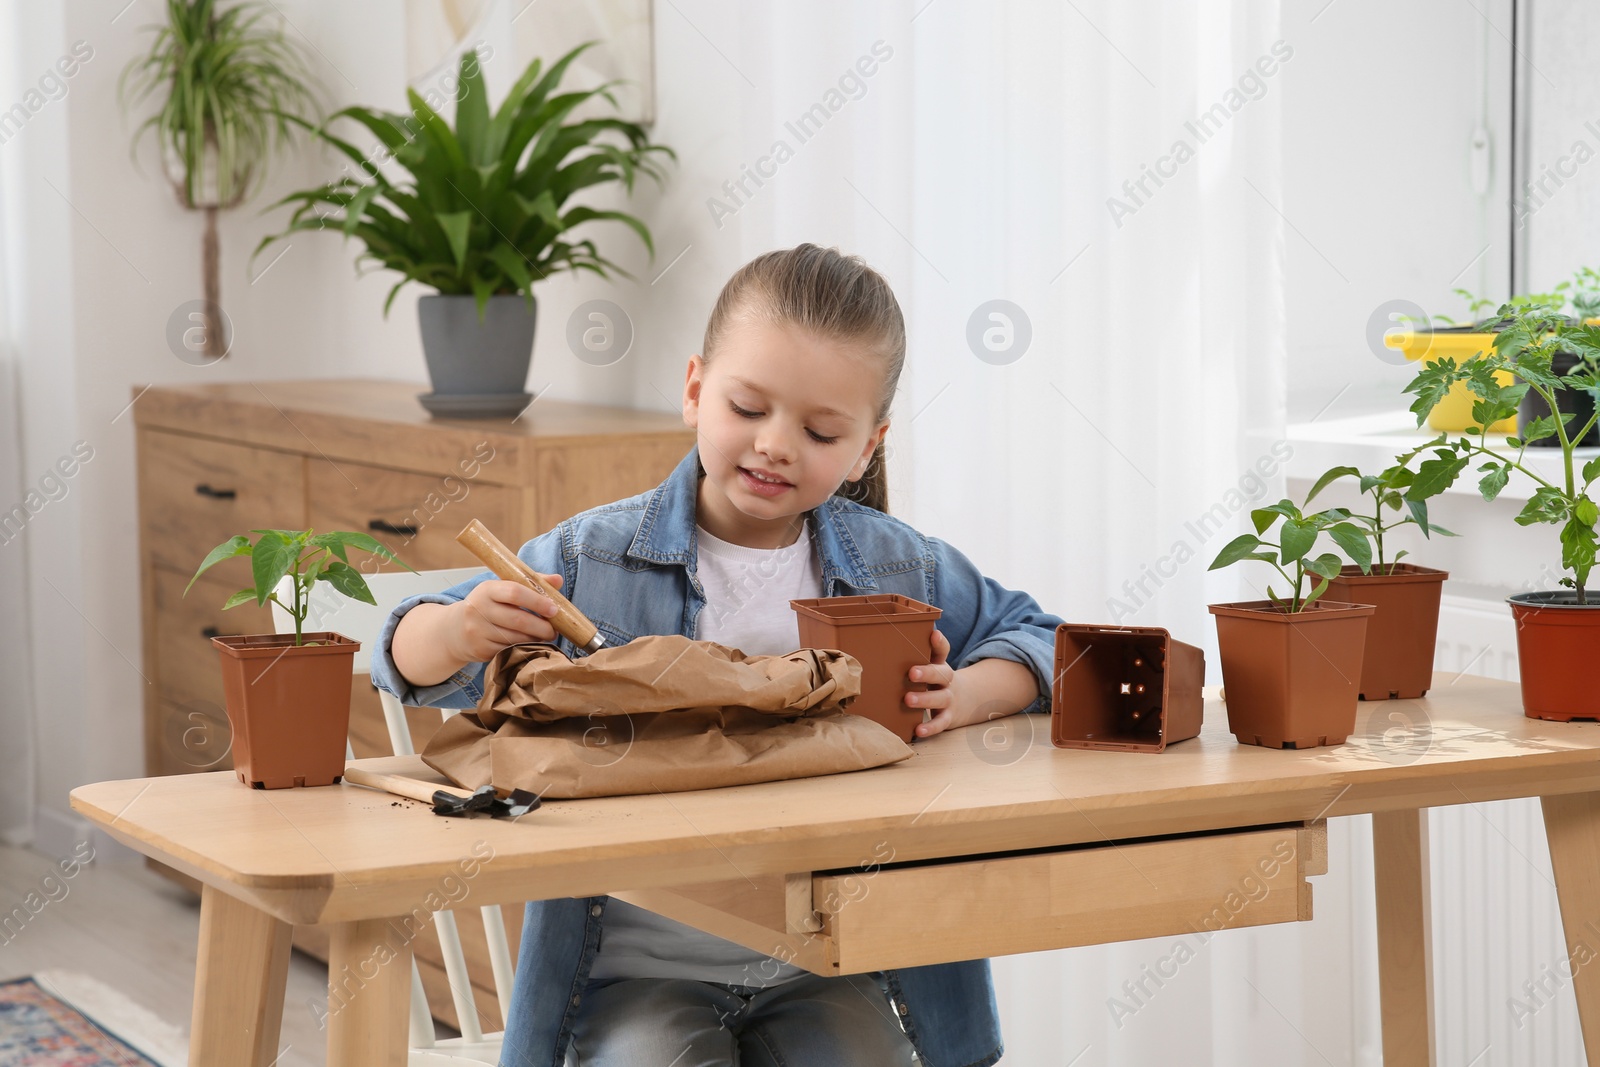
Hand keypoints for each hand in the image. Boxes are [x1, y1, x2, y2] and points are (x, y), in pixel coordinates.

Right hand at [446, 575, 564, 662]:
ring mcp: (477, 631)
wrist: (454, 630)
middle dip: (541, 627)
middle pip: (518, 619)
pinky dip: (523, 649)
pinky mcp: (479, 650)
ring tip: (544, 637)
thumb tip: (558, 580)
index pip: (515, 592)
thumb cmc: (487, 606)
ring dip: (535, 639)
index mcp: (486, 589)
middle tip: (554, 630)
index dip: (537, 601)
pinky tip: (528, 644)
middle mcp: (478, 609)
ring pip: (515, 638)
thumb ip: (530, 583)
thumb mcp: (502, 589)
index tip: (554, 609)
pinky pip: (508, 651)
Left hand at [907, 629, 977, 737]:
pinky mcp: (948, 717)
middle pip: (941, 674)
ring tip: (908, 699)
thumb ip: (912, 659)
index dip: (939, 643)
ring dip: (925, 699)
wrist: (965, 701)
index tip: (933, 634)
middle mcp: (947, 680)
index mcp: (940, 665)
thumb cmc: (935, 681)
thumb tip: (880, 645)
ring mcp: (949, 699)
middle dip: (927, 673)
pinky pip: (941, 723)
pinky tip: (918, 730)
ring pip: (941, 698)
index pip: (943, 651)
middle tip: (911, 672)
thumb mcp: (931, 667)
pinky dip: (930, 727)